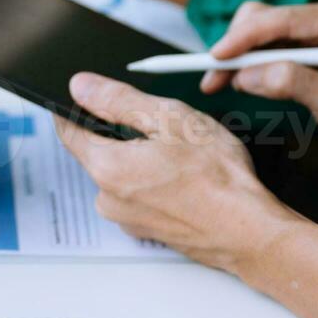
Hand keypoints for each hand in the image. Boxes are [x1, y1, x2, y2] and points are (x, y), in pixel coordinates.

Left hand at [55, 72, 304, 276]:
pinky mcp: (147, 230)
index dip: (74, 108)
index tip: (84, 96)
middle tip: (162, 126)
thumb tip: (80, 86)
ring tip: (182, 155)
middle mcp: (108, 199)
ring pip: (122, 174)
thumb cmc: (217, 177)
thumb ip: (118, 100)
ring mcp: (127, 219)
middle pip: (98, 152)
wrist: (248, 231)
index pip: (69, 130)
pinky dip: (155, 182)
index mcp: (107, 168)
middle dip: (122, 134)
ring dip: (141, 159)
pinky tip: (184, 179)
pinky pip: (140, 196)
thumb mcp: (169, 119)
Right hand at [202, 0, 317, 170]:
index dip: (243, 37)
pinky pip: (264, 51)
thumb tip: (247, 76)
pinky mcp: (304, 51)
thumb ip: (294, 83)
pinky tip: (235, 84)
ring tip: (216, 85)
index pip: (281, 20)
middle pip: (263, 19)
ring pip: (258, 34)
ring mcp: (313, 33)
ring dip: (235, 59)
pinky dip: (246, 67)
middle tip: (212, 80)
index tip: (215, 59)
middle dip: (234, 48)